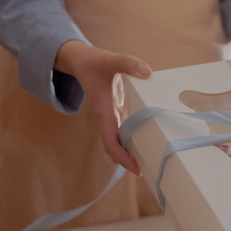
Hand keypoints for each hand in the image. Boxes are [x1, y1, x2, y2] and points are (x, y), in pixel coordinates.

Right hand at [55, 41, 151, 173]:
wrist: (82, 60)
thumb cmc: (94, 62)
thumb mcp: (111, 60)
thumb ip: (128, 63)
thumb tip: (147, 72)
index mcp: (104, 111)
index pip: (111, 141)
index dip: (122, 157)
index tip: (136, 168)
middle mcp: (107, 117)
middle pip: (114, 147)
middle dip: (127, 161)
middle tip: (145, 170)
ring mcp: (111, 115)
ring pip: (118, 141)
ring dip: (129, 152)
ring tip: (148, 161)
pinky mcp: (116, 110)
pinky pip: (123, 130)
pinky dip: (132, 138)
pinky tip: (146, 140)